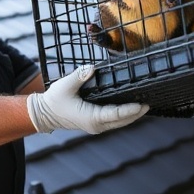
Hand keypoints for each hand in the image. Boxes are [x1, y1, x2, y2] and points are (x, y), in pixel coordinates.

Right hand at [26, 65, 148, 133]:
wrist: (44, 114)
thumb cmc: (54, 101)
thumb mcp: (65, 85)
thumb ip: (80, 75)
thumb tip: (92, 67)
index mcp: (91, 117)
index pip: (116, 114)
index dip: (130, 110)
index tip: (142, 105)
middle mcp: (96, 125)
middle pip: (122, 121)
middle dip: (136, 114)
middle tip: (149, 103)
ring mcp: (96, 126)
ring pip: (119, 123)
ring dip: (132, 116)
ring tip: (144, 105)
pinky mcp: (95, 124)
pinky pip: (114, 121)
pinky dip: (124, 116)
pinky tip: (131, 109)